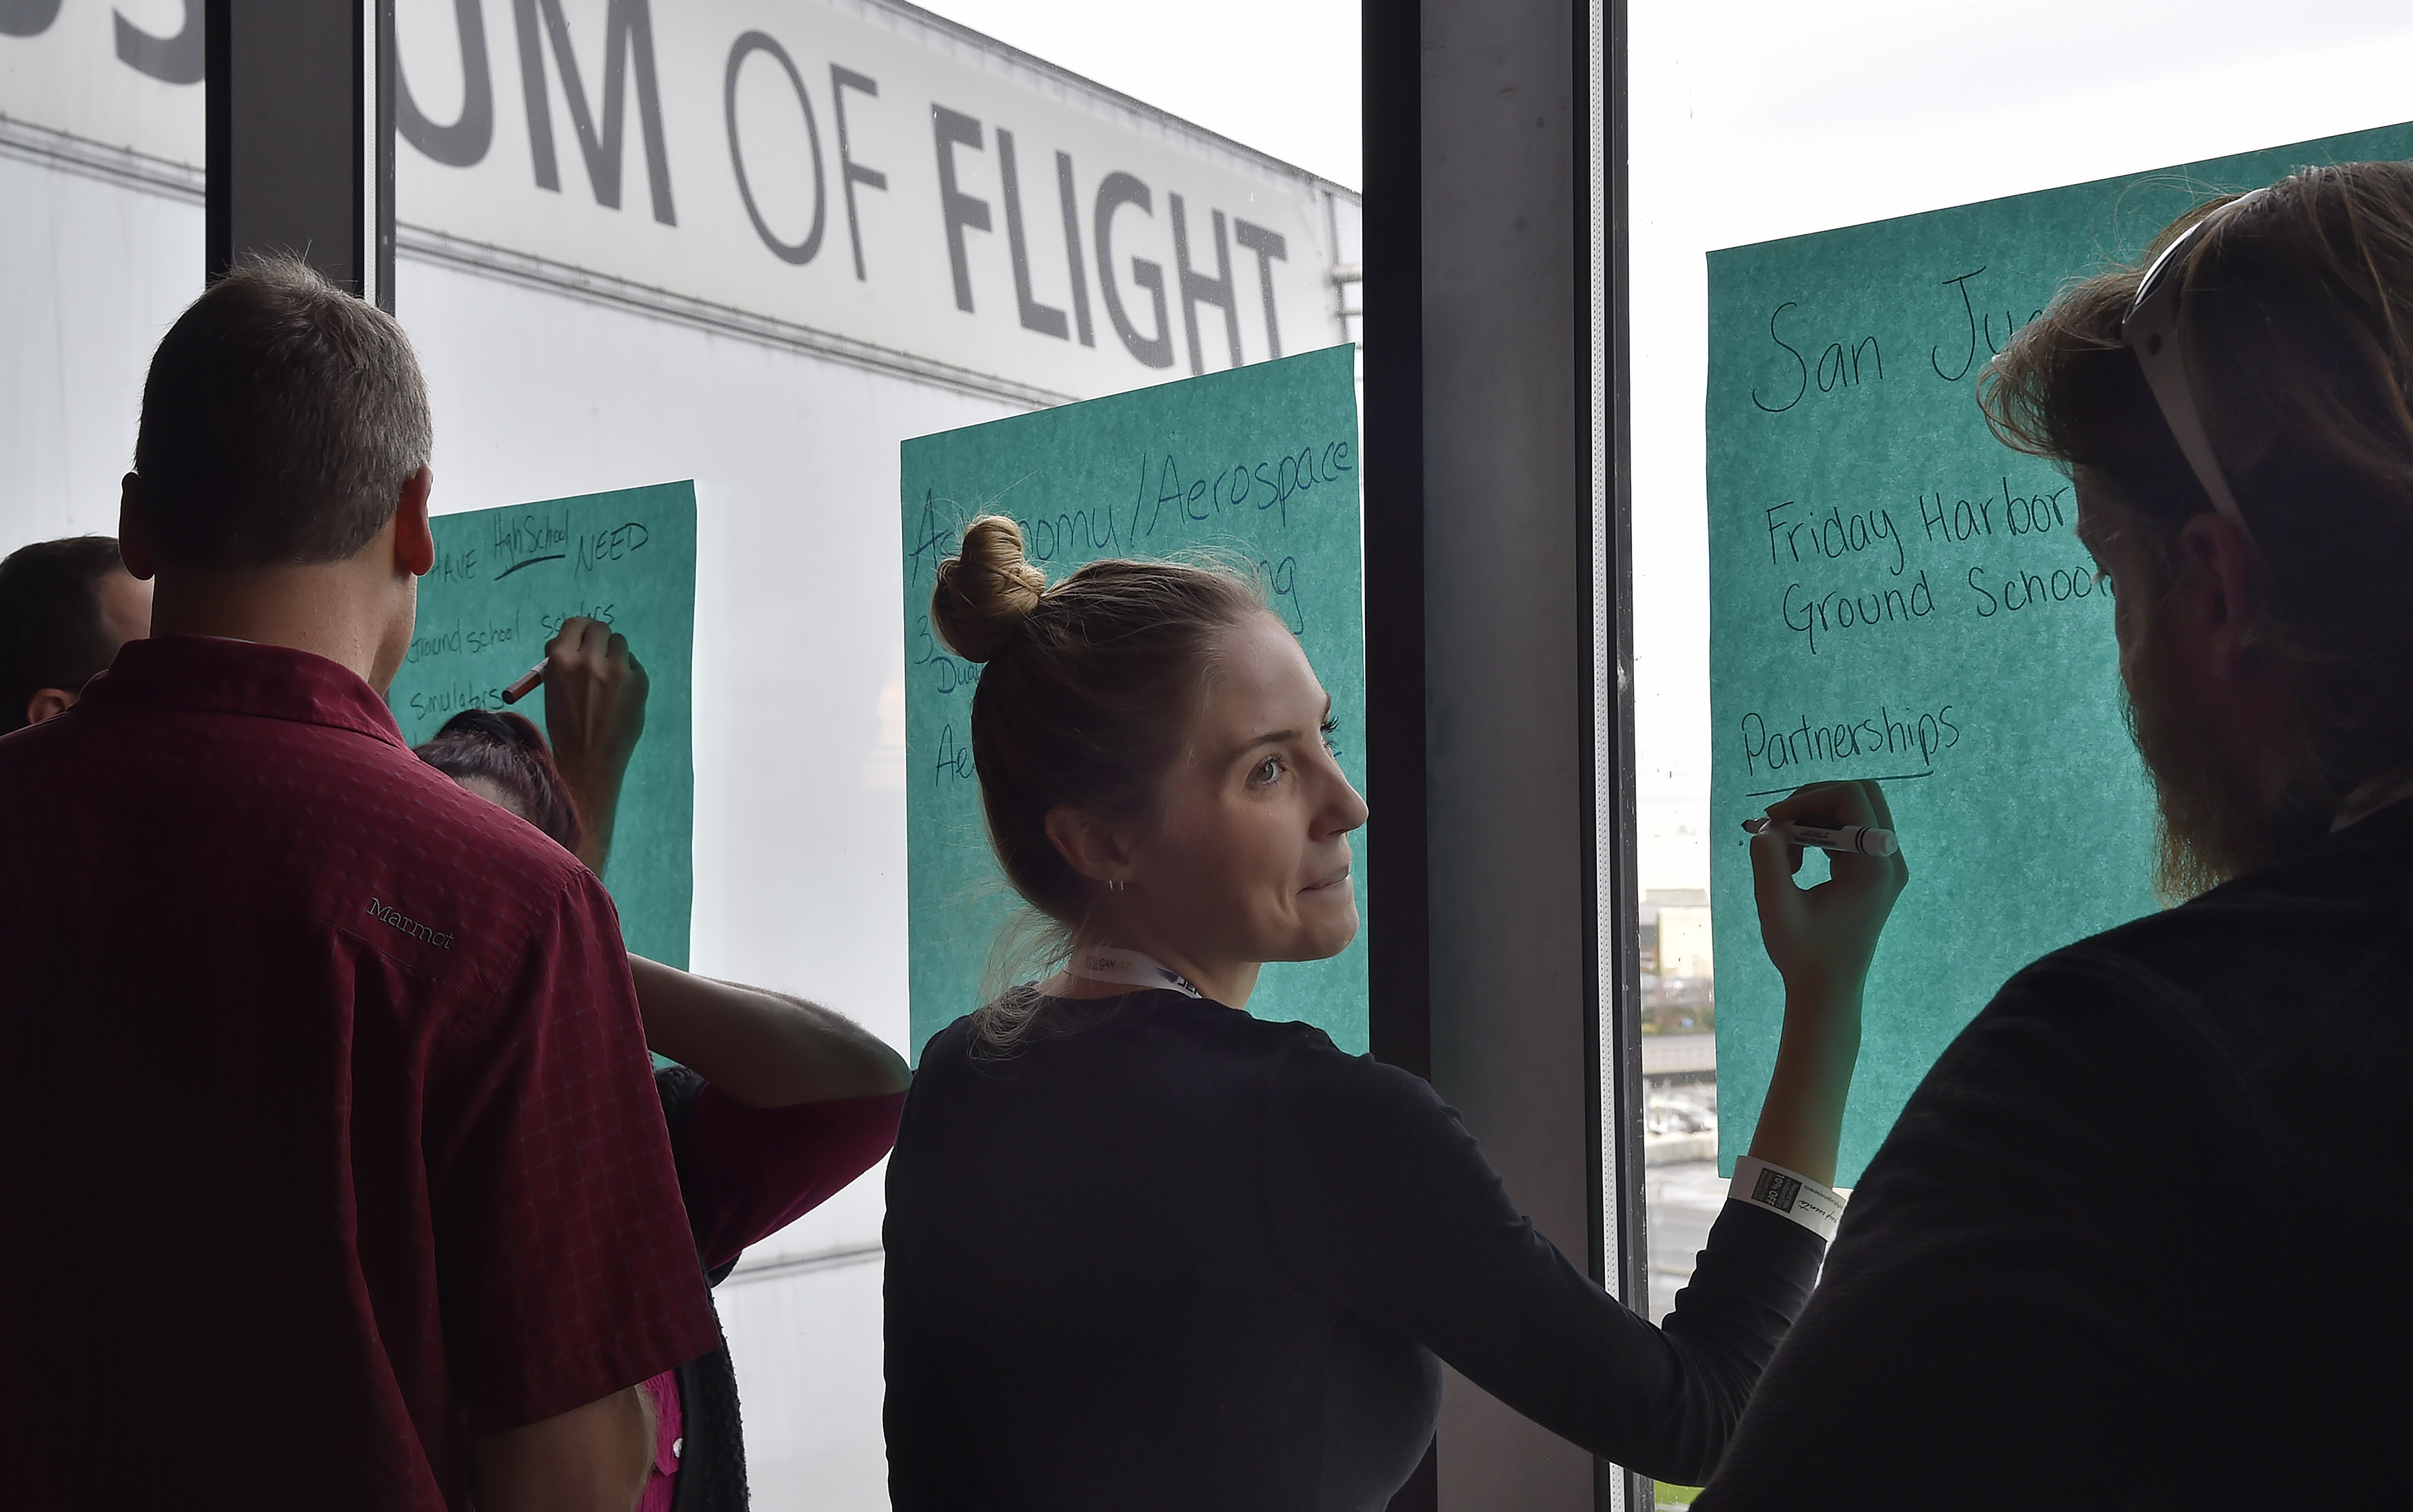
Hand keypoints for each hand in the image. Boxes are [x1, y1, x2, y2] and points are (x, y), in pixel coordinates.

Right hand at [541, 617, 645, 873]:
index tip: (582, 640)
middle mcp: (590, 659)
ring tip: (608, 679)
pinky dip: (628, 673)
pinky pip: (634, 664)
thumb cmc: (565, 724)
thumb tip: (573, 641)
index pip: (575, 624)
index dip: (579, 632)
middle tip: (597, 655)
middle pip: (600, 629)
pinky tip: (620, 694)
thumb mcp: (553, 688)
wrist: (588, 759)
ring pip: (620, 643)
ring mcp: (618, 670)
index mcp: (561, 659)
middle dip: (597, 640)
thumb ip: (563, 661)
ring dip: (614, 655)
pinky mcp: (639, 681)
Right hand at [1746, 780, 1906, 1185]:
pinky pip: (1855, 831)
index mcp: (1874, 867)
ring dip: (1816, 817)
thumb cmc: (1803, 955)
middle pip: (1860, 794)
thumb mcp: (1776, 907)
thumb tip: (1764, 826)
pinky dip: (1823, 833)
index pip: (1850, 797)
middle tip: (1779, 825)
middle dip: (1814, 800)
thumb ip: (1769, 861)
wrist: (1828, 992)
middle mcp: (1891, 861)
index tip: (1774, 822)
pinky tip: (1797, 861)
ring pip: (1858, 810)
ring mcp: (1889, 867)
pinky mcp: (1878, 874)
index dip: (1808, 798)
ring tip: (1785, 851)